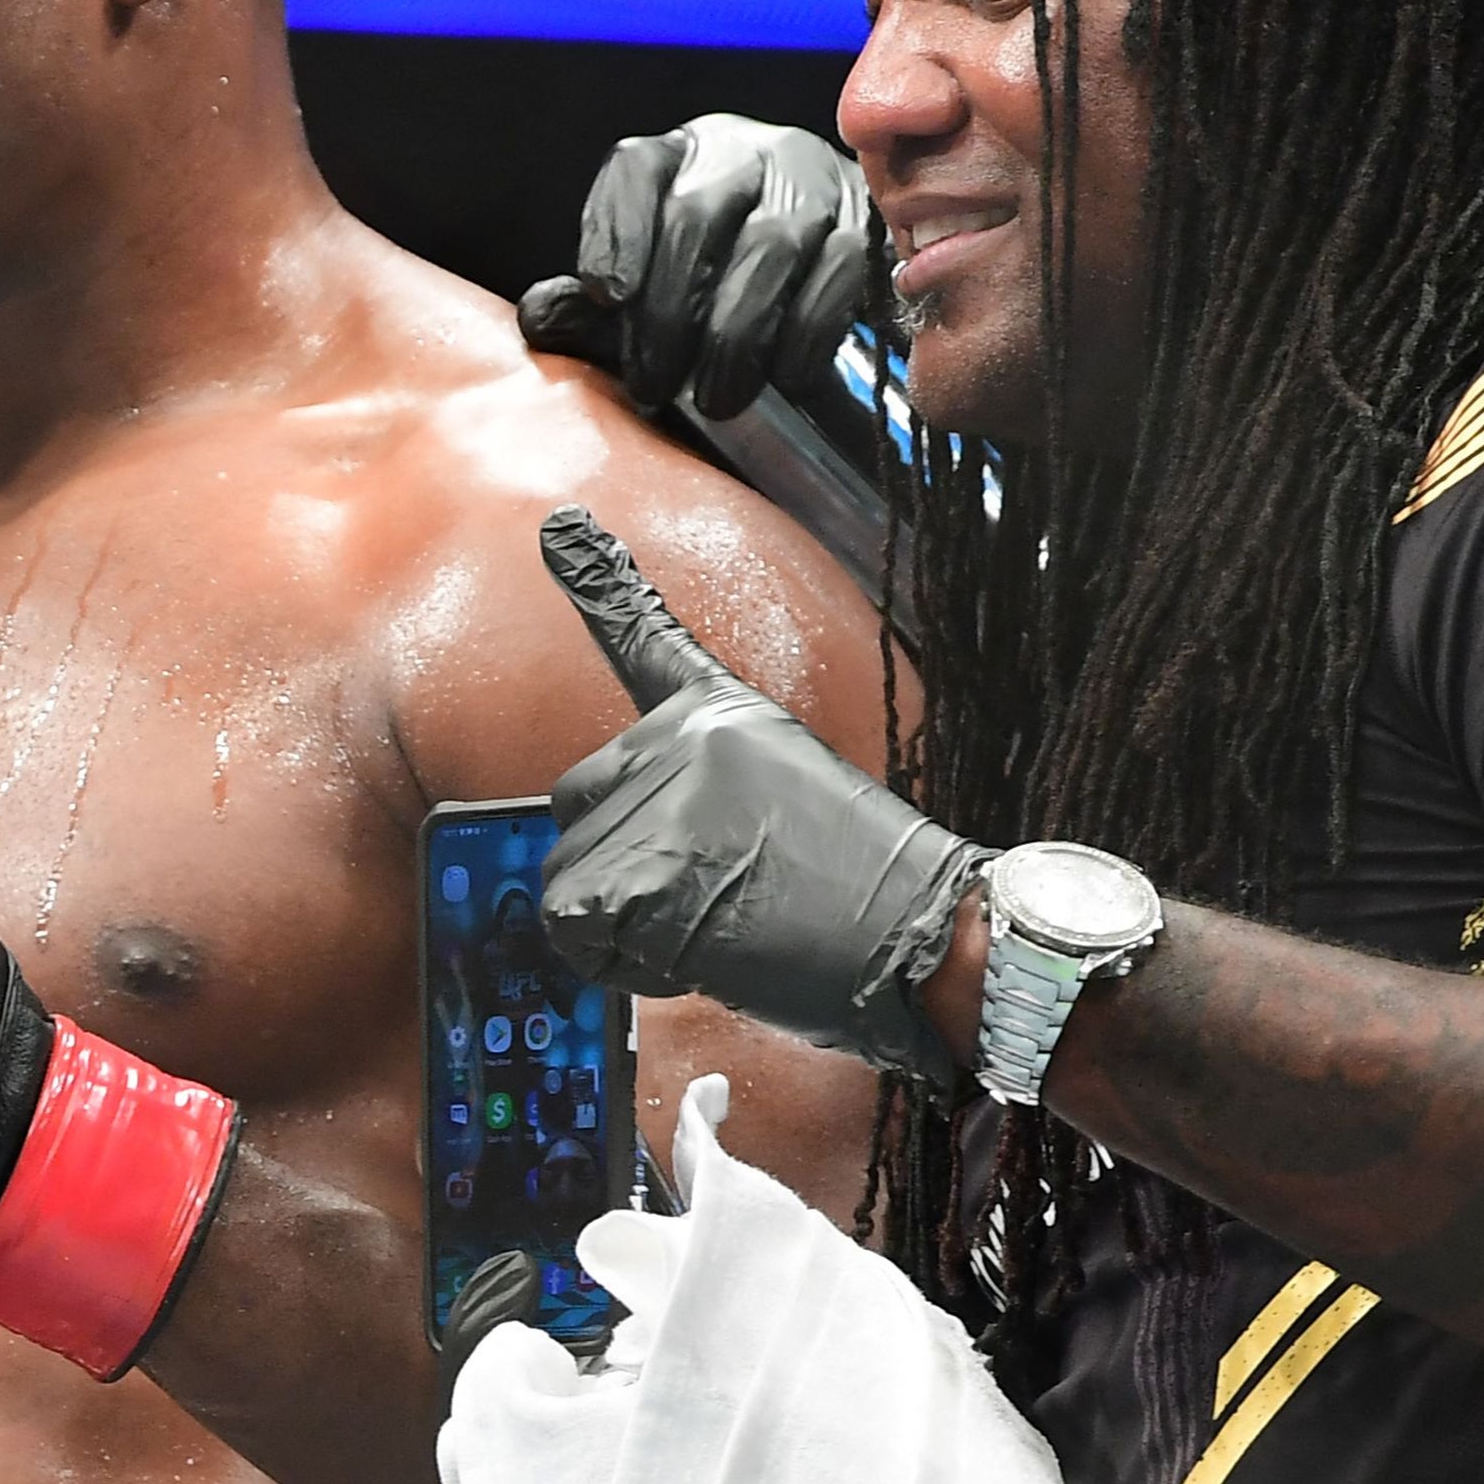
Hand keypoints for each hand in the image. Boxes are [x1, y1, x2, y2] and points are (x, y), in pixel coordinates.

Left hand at [518, 114, 876, 420]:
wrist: (816, 274)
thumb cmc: (709, 283)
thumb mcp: (641, 288)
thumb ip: (586, 307)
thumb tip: (540, 319)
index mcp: (675, 155)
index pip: (634, 169)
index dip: (616, 231)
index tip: (605, 298)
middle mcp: (743, 151)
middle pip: (697, 214)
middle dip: (671, 310)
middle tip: (654, 382)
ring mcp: (810, 179)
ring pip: (771, 244)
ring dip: (737, 332)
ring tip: (714, 398)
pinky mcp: (864, 220)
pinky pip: (838, 272)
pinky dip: (807, 333)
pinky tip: (785, 378)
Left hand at [540, 508, 985, 1087]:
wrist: (922, 938)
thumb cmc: (868, 892)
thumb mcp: (788, 801)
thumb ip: (702, 798)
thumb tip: (634, 844)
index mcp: (719, 714)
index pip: (644, 639)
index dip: (599, 581)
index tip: (561, 523)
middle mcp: (678, 741)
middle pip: (578, 798)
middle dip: (616, 859)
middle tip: (705, 897)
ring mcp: (657, 805)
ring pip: (568, 872)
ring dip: (621, 923)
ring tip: (716, 930)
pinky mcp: (642, 874)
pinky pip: (575, 926)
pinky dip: (618, 960)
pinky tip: (690, 957)